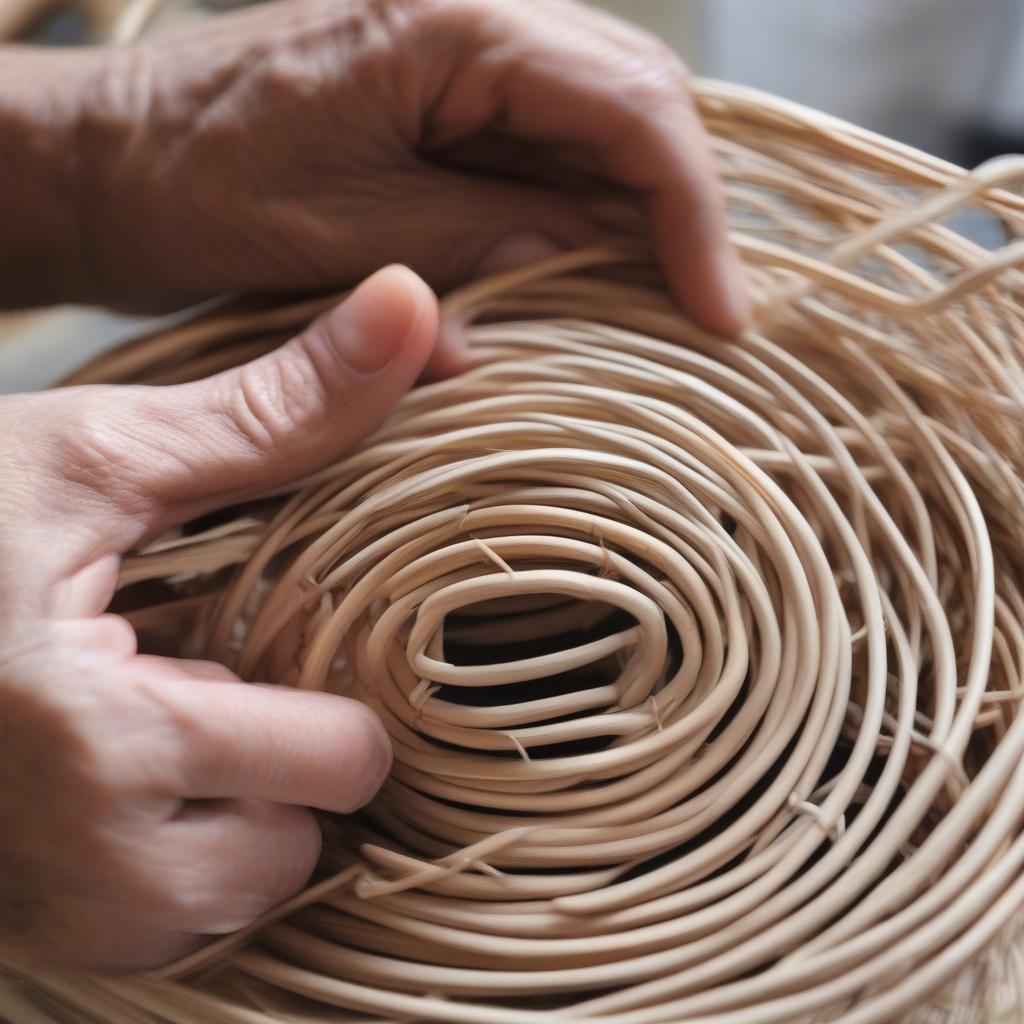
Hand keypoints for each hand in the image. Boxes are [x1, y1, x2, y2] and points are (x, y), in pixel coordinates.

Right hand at [0, 266, 436, 969]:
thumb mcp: (94, 458)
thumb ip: (275, 409)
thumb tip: (415, 305)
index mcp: (99, 742)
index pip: (343, 765)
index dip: (333, 698)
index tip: (274, 649)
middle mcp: (77, 869)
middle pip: (298, 847)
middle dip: (277, 766)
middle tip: (196, 685)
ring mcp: (52, 923)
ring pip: (236, 896)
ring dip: (222, 818)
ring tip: (149, 730)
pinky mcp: (33, 942)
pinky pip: (169, 928)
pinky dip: (166, 859)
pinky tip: (111, 784)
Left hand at [70, 0, 746, 332]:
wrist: (109, 163)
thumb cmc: (197, 186)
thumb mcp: (349, 231)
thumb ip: (483, 241)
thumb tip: (590, 268)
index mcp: (456, 26)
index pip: (633, 109)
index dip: (693, 216)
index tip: (719, 314)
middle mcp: (474, 21)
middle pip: (637, 105)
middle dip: (681, 213)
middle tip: (704, 314)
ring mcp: (460, 60)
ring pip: (599, 129)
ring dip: (639, 217)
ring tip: (665, 305)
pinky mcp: (440, 105)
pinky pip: (543, 153)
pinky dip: (581, 215)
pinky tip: (594, 274)